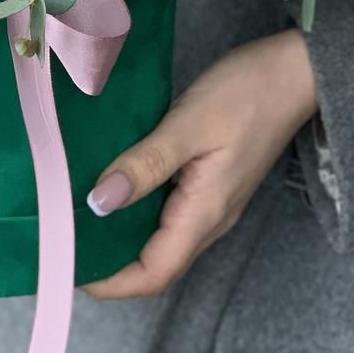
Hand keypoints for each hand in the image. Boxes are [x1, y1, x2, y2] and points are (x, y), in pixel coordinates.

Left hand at [83, 28, 317, 300]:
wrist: (293, 71)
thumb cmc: (245, 93)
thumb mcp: (188, 125)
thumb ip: (146, 164)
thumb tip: (98, 202)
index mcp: (204, 214)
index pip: (154, 273)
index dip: (110, 280)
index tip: (67, 264)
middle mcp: (208, 218)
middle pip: (154, 262)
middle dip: (107, 261)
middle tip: (59, 236)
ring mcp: (209, 201)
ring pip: (158, 236)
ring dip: (118, 233)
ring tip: (73, 212)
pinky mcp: (207, 181)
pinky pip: (165, 210)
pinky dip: (133, 206)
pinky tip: (108, 182)